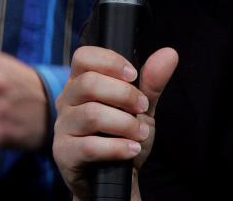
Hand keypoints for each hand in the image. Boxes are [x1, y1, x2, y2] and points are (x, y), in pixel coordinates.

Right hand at [53, 46, 178, 199]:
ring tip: (140, 133)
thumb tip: (169, 54)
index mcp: (81, 82)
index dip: (110, 62)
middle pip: (89, 83)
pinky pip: (90, 146)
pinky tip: (131, 149)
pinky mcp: (64, 152)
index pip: (83, 56)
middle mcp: (67, 100)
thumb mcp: (141, 108)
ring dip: (125, 124)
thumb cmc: (122, 136)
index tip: (133, 75)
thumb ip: (151, 82)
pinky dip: (118, 147)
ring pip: (92, 114)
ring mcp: (63, 126)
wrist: (115, 178)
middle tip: (142, 108)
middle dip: (124, 95)